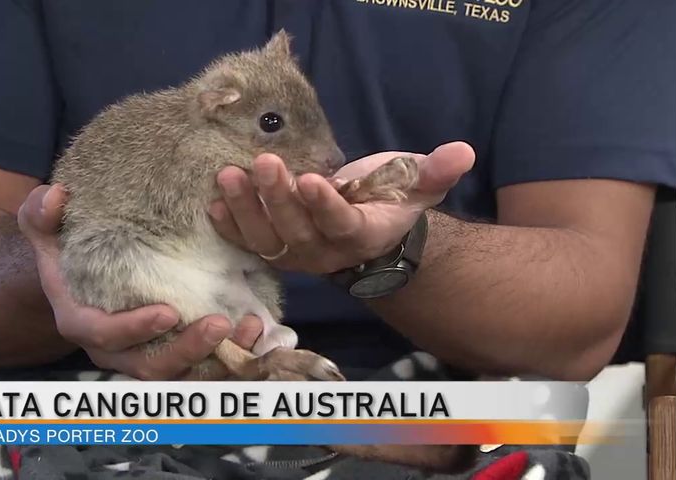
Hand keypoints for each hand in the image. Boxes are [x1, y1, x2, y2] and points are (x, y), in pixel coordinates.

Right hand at [17, 184, 262, 379]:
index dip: (135, 328)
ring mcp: (144, 357)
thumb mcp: (46, 228)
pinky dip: (230, 357)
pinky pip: (202, 369)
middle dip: (187, 350)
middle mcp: (114, 351)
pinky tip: (256, 331)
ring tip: (247, 328)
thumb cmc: (65, 251)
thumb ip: (42, 213)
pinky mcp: (172, 356)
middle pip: (150, 366)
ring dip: (217, 359)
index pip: (105, 334)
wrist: (80, 279)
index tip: (169, 311)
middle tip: (221, 323)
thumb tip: (56, 198)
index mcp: (82, 322)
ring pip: (181, 375)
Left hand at [208, 142, 474, 273]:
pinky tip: (212, 202)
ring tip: (228, 175)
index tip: (311, 179)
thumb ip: (435, 171)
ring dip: (244, 209)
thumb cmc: (388, 202)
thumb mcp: (416, 185)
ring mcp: (294, 254)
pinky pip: (246, 242)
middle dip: (277, 197)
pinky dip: (228, 225)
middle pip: (297, 229)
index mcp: (360, 235)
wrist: (365, 234)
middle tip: (264, 162)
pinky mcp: (272, 249)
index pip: (341, 223)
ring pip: (266, 239)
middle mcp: (324, 252)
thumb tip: (463, 151)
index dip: (325, 206)